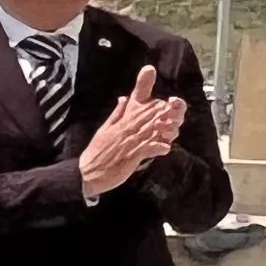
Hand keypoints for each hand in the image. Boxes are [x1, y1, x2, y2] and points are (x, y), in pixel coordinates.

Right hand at [77, 67, 185, 197]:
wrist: (88, 171)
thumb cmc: (98, 150)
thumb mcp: (106, 127)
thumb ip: (118, 113)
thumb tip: (124, 97)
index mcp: (124, 119)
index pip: (140, 100)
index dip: (154, 94)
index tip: (169, 97)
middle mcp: (129, 126)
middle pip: (155, 112)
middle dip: (171, 114)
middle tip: (177, 120)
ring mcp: (131, 140)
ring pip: (156, 128)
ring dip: (168, 130)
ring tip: (172, 134)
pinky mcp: (132, 155)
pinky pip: (150, 148)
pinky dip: (159, 147)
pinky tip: (165, 148)